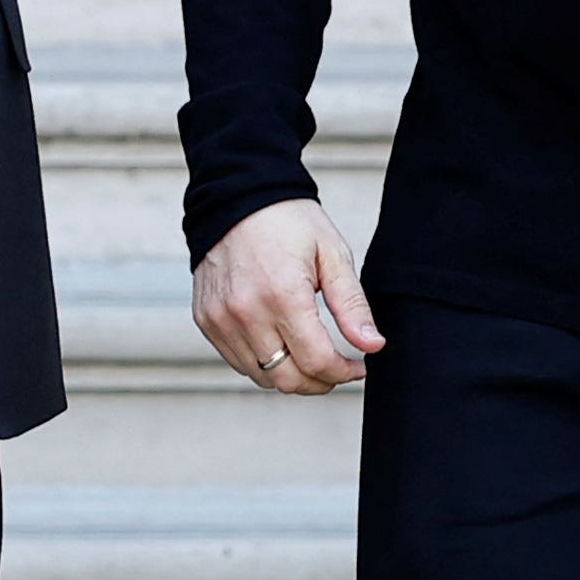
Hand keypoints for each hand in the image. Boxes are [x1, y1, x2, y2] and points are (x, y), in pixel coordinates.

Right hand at [191, 200, 383, 394]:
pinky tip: (281, 344)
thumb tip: (372, 346)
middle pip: (288, 379)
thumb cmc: (288, 221)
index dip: (344, 373)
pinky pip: (238, 361)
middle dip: (320, 382)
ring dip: (292, 375)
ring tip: (310, 356)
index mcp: (282, 294)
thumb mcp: (332, 255)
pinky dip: (263, 363)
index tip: (358, 366)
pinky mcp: (206, 319)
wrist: (235, 197)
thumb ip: (352, 305)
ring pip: (262, 376)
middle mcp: (246, 312)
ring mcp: (220, 318)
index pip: (317, 361)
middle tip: (338, 368)